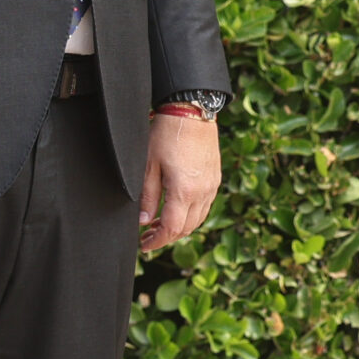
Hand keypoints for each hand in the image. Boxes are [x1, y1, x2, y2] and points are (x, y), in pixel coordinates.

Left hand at [138, 111, 220, 250]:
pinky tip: (174, 210)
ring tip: (157, 226)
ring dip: (178, 227)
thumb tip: (143, 221)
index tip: (143, 246)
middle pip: (186, 228)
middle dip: (166, 237)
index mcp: (184, 191)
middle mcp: (203, 192)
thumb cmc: (165, 135)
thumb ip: (146, 195)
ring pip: (197, 219)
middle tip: (147, 238)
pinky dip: (189, 215)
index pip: (172, 228)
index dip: (157, 241)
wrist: (191, 113)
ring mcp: (212, 186)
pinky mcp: (215, 179)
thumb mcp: (148, 165)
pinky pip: (204, 206)